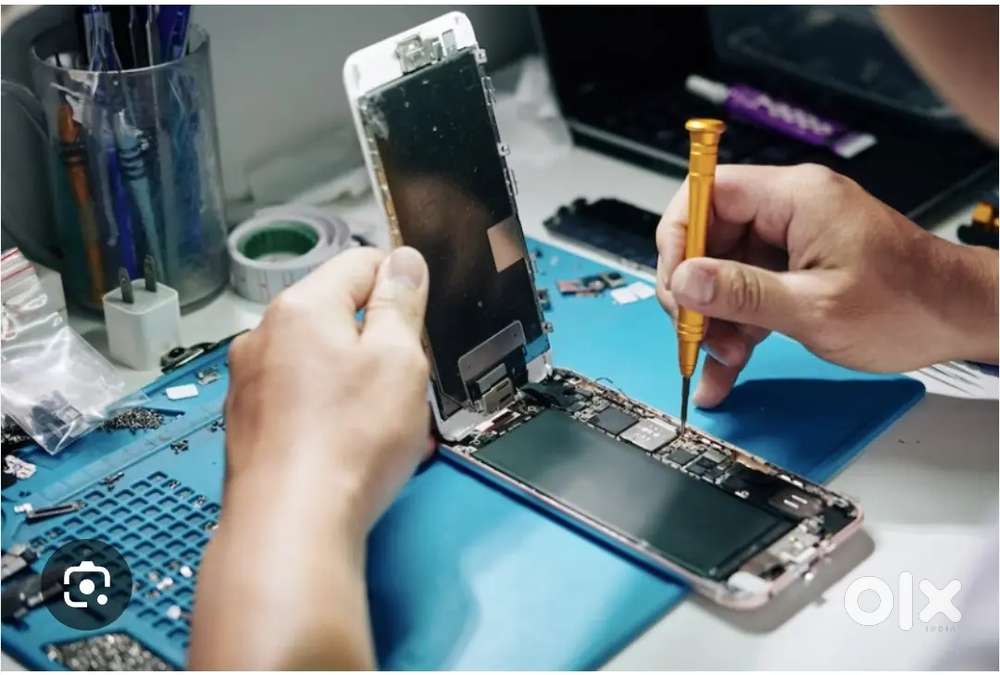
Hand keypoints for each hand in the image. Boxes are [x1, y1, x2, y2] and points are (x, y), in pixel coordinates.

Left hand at [191, 246, 430, 668]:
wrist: (290, 525)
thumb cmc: (351, 440)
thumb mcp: (400, 360)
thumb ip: (401, 302)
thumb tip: (403, 260)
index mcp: (302, 307)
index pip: (359, 263)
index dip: (399, 279)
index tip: (423, 312)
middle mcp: (263, 335)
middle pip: (334, 312)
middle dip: (375, 336)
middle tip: (408, 378)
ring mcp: (248, 382)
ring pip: (315, 358)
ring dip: (351, 374)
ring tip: (380, 420)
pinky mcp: (245, 424)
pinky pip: (296, 397)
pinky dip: (324, 408)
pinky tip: (347, 445)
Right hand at [656, 163, 997, 407]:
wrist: (959, 318)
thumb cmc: (911, 303)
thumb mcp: (817, 306)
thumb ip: (744, 292)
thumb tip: (686, 280)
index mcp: (795, 197)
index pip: (705, 193)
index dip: (679, 238)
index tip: (677, 285)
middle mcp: (788, 211)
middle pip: (708, 238)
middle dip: (697, 292)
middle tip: (697, 331)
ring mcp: (789, 241)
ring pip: (722, 273)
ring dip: (714, 320)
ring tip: (725, 358)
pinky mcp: (793, 271)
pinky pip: (746, 295)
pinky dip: (733, 330)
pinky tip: (724, 369)